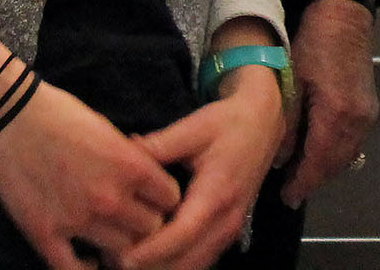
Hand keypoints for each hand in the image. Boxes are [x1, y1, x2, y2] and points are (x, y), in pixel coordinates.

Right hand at [0, 82, 181, 269]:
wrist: (10, 115)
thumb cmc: (60, 114)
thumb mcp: (108, 129)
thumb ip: (131, 160)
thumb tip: (149, 182)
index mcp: (130, 165)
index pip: (171, 199)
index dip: (165, 201)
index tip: (155, 201)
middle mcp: (110, 196)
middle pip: (151, 229)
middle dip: (146, 225)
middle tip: (135, 221)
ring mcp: (77, 219)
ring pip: (121, 252)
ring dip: (120, 247)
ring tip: (115, 241)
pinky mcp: (45, 233)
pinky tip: (89, 262)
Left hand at [117, 71, 288, 269]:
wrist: (263, 124)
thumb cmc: (227, 123)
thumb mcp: (192, 128)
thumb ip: (158, 145)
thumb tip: (123, 153)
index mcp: (217, 192)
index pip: (184, 233)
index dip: (153, 250)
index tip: (124, 257)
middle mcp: (227, 219)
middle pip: (189, 261)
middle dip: (153, 267)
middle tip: (117, 260)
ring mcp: (231, 229)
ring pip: (196, 266)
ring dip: (164, 268)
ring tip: (128, 259)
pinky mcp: (228, 232)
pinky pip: (202, 260)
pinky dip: (177, 264)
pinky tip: (152, 256)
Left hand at [278, 0, 378, 207]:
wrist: (344, 17)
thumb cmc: (313, 45)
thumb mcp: (292, 83)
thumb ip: (288, 125)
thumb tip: (278, 159)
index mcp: (336, 115)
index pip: (317, 163)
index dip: (301, 184)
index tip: (286, 199)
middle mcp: (357, 122)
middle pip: (334, 165)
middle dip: (312, 181)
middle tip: (290, 192)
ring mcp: (367, 116)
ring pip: (346, 157)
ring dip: (325, 170)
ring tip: (301, 177)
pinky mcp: (370, 109)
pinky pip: (353, 144)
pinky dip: (336, 155)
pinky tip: (320, 155)